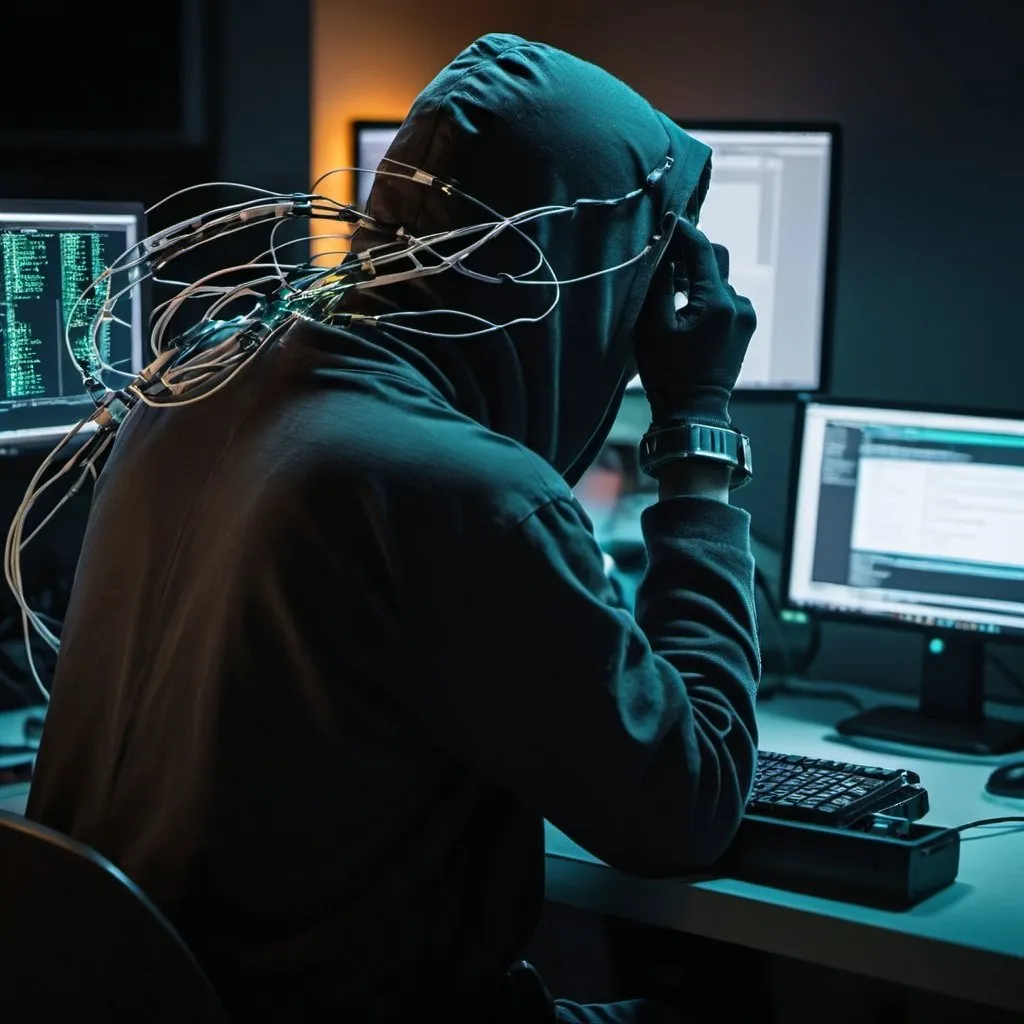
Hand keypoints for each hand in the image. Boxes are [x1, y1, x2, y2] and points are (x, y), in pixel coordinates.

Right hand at [634, 215, 755, 426]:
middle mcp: (738, 304)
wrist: (692, 411)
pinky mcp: (745, 327)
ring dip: (699, 278)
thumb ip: (660, 283)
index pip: (702, 249)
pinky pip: (726, 298)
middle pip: (716, 260)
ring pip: (720, 280)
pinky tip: (687, 310)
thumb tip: (662, 249)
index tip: (667, 220)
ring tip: (673, 290)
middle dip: (691, 255)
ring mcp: (745, 316)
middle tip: (665, 260)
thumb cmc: (667, 373)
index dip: (683, 232)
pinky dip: (707, 295)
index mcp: (717, 303)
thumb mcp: (653, 325)